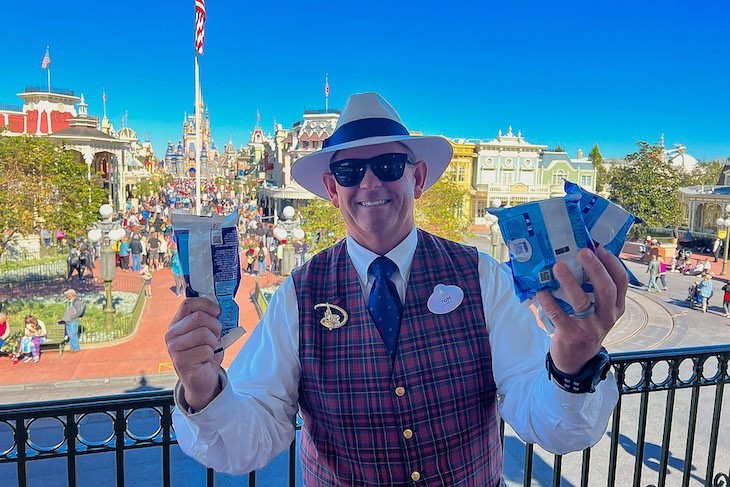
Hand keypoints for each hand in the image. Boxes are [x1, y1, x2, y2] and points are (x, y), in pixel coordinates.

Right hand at [165, 297, 223, 410]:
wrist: (203, 380)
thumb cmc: (205, 354)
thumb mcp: (209, 333)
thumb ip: (211, 319)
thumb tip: (221, 307)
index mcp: (177, 323)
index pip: (188, 304)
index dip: (206, 304)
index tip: (217, 311)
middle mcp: (171, 334)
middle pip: (199, 317)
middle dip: (215, 327)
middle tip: (215, 337)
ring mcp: (174, 348)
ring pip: (203, 333)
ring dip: (213, 342)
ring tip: (209, 349)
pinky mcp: (180, 361)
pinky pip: (205, 350)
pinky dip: (211, 355)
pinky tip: (205, 360)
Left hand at [536, 247, 627, 373]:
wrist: (576, 359)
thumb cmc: (586, 325)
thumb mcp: (598, 310)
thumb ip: (593, 289)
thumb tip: (577, 257)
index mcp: (616, 307)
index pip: (621, 282)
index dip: (612, 263)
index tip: (600, 248)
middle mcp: (607, 317)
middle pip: (606, 289)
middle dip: (595, 268)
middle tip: (582, 251)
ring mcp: (590, 327)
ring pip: (582, 302)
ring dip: (569, 282)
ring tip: (557, 266)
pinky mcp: (571, 335)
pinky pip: (559, 315)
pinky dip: (549, 301)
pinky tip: (541, 290)